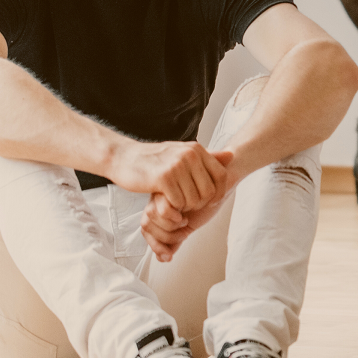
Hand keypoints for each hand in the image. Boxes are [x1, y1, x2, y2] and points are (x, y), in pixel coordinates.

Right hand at [109, 141, 231, 212]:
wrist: (124, 158)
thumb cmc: (155, 160)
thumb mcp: (183, 154)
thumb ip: (208, 157)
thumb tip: (233, 155)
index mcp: (197, 149)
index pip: (222, 176)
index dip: (219, 193)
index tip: (209, 202)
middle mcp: (190, 155)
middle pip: (209, 191)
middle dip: (200, 204)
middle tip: (188, 205)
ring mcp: (177, 166)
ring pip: (194, 199)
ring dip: (185, 207)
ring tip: (176, 203)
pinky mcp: (164, 178)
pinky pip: (178, 202)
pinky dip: (174, 208)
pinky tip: (167, 203)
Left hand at [141, 189, 228, 262]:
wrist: (221, 185)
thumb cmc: (205, 204)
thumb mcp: (188, 227)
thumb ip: (174, 240)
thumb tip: (162, 259)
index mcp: (158, 208)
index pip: (146, 228)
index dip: (154, 244)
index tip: (169, 256)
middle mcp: (157, 199)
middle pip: (145, 223)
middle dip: (163, 237)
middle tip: (183, 234)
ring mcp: (161, 192)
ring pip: (150, 215)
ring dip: (168, 228)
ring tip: (185, 223)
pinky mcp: (170, 186)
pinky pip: (163, 208)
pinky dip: (172, 218)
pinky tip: (185, 216)